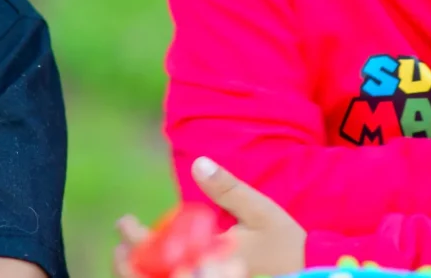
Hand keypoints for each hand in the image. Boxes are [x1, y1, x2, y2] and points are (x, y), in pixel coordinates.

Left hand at [115, 157, 305, 277]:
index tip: (124, 224)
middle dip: (130, 264)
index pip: (158, 258)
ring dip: (145, 273)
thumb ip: (229, 189)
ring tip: (134, 255)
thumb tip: (199, 164)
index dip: (135, 242)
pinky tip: (164, 264)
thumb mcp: (260, 211)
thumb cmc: (286, 244)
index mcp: (210, 263)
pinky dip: (167, 276)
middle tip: (120, 245)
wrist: (310, 273)